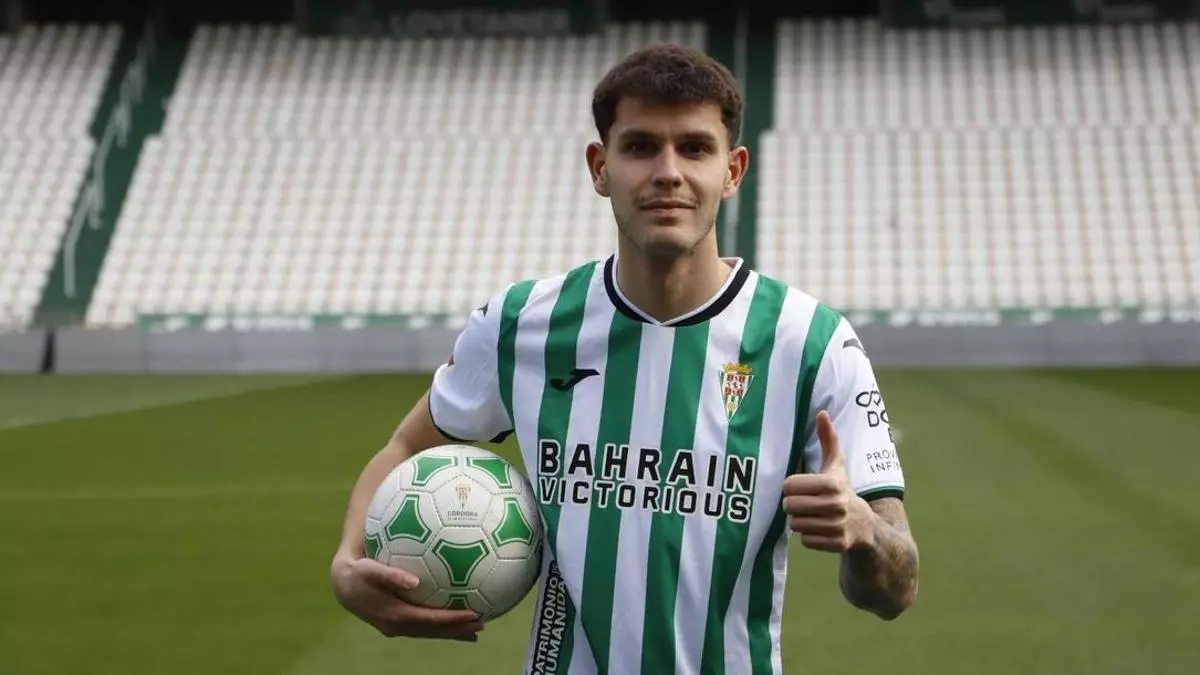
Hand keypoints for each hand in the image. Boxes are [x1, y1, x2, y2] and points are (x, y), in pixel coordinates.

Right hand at [331, 554, 484, 640]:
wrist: (342, 584)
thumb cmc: (358, 572)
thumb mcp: (370, 570)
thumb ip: (390, 575)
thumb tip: (414, 581)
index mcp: (394, 616)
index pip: (429, 621)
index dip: (452, 620)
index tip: (474, 615)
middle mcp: (397, 626)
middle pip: (432, 631)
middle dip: (457, 630)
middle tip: (481, 625)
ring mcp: (396, 626)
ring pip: (428, 631)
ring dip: (451, 631)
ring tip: (474, 630)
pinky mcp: (396, 621)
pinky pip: (422, 625)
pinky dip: (439, 624)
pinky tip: (454, 617)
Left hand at [782, 411, 875, 552]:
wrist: (865, 526)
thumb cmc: (841, 489)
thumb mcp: (836, 465)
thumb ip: (828, 439)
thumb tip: (822, 412)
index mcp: (832, 483)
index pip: (789, 486)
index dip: (791, 487)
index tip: (802, 487)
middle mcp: (836, 504)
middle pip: (790, 506)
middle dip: (793, 505)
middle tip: (804, 503)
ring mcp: (837, 526)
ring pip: (796, 525)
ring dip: (800, 521)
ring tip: (814, 516)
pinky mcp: (837, 544)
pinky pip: (806, 540)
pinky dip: (809, 536)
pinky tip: (821, 529)